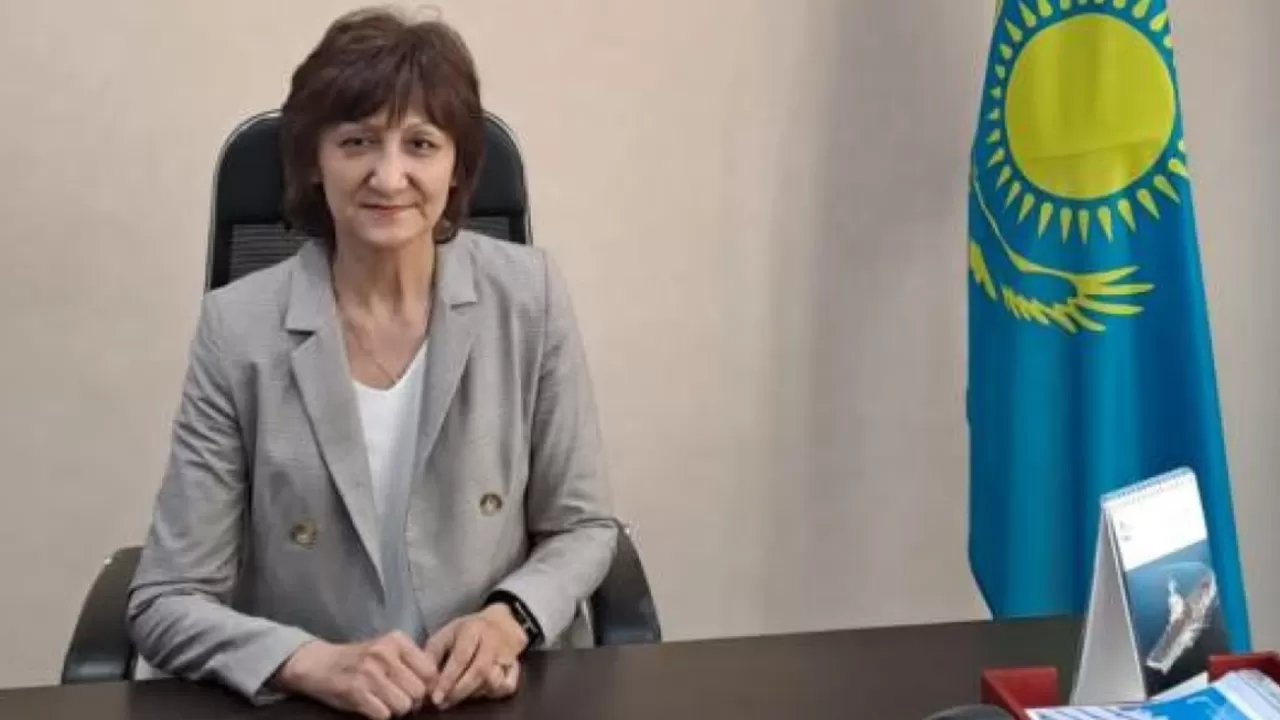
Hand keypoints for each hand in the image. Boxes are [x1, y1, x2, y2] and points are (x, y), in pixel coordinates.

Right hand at [274, 631, 439, 718]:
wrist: (318, 663)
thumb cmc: (357, 660)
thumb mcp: (386, 650)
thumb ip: (410, 662)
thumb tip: (436, 686)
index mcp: (397, 640)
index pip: (431, 671)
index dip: (427, 687)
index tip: (417, 691)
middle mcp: (385, 653)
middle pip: (419, 691)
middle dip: (412, 701)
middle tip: (399, 699)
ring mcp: (370, 672)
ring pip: (404, 705)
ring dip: (396, 710)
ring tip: (384, 701)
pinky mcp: (356, 691)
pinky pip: (384, 714)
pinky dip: (381, 715)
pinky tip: (372, 705)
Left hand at [425, 604, 527, 708]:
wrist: (503, 621)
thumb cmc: (470, 630)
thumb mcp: (447, 632)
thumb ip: (433, 653)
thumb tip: (424, 679)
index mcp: (473, 629)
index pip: (460, 657)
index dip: (447, 679)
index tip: (435, 696)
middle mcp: (492, 641)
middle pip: (478, 672)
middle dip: (458, 692)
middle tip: (443, 703)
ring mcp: (507, 654)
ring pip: (492, 682)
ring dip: (473, 693)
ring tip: (459, 693)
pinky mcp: (516, 667)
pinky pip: (506, 687)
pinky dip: (493, 693)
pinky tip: (480, 690)